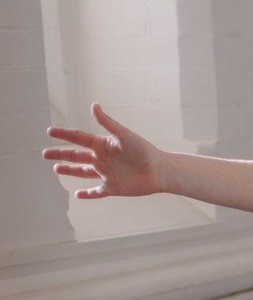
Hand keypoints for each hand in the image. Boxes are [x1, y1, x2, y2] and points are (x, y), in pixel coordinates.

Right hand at [46, 105, 166, 198]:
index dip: (64, 134)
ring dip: (69, 170)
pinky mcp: (113, 188)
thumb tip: (93, 104)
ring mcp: (107, 173)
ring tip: (55, 168)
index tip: (49, 131)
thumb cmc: (144, 150)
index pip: (78, 138)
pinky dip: (87, 194)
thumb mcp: (123, 135)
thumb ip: (107, 122)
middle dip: (60, 154)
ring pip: (83, 172)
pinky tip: (77, 194)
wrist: (160, 171)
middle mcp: (103, 158)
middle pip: (76, 156)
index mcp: (103, 144)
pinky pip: (97, 191)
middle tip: (44, 153)